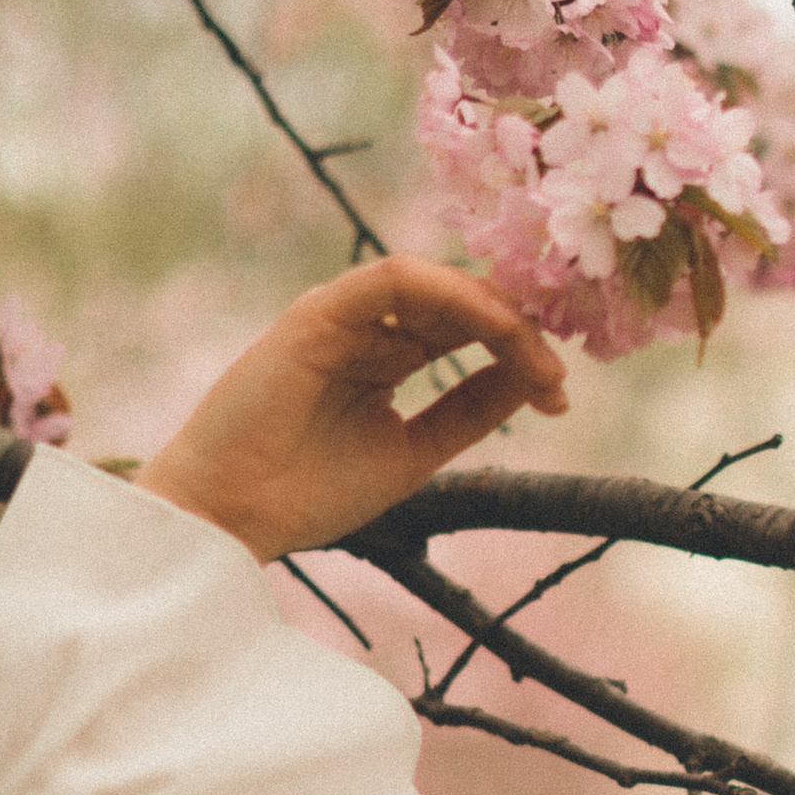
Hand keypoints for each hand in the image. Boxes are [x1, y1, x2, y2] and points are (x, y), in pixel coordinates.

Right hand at [136, 258, 567, 562]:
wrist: (233, 516)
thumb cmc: (309, 493)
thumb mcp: (416, 452)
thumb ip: (470, 410)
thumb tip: (540, 379)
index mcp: (385, 356)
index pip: (466, 329)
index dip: (519, 348)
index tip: (559, 392)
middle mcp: (368, 327)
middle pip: (461, 302)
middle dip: (521, 327)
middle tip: (561, 371)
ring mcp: (343, 315)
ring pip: (439, 285)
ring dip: (498, 316)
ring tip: (538, 364)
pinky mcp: (320, 310)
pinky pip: (397, 278)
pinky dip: (454, 296)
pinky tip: (495, 332)